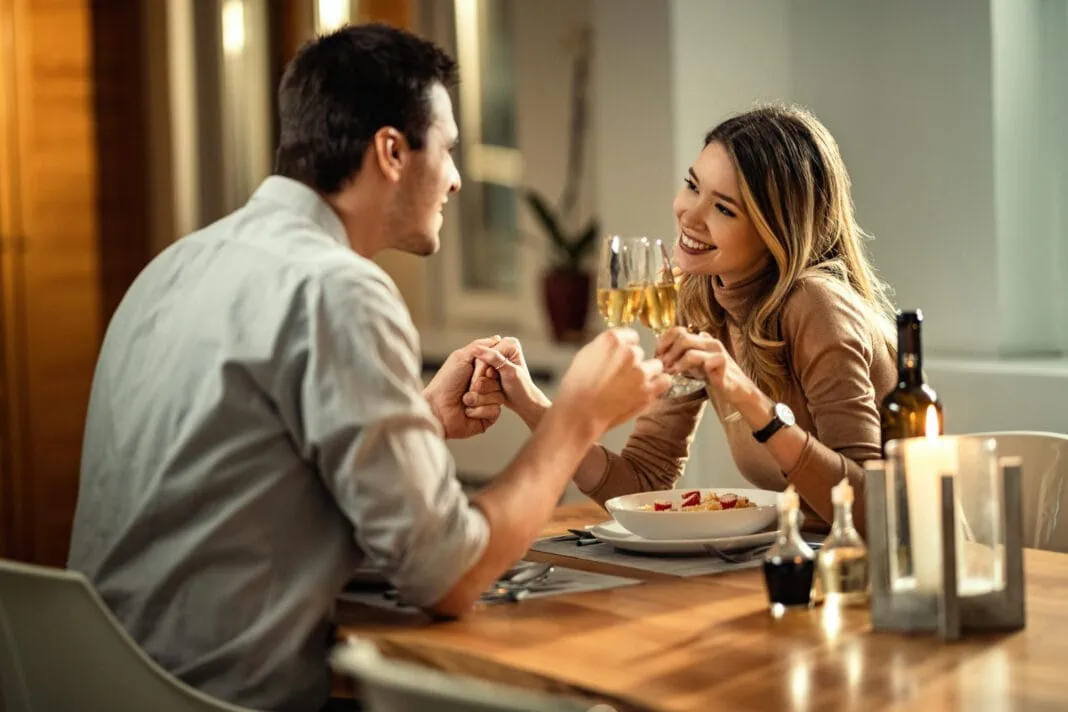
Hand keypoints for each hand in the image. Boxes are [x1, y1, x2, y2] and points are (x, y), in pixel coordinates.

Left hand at [424, 336, 506, 439]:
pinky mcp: (488, 416)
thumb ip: (480, 347)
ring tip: (465, 399)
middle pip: (500, 380)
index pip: (498, 365)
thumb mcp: (461, 357)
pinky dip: (479, 410)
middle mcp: (486, 385)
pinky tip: (467, 411)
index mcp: (480, 371)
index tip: (481, 370)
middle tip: (470, 386)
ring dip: (479, 397)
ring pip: (498, 396)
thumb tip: (497, 338)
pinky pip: (495, 410)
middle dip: (482, 383)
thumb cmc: (446, 382)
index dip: (491, 368)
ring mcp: (488, 401)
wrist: (437, 409)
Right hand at [469, 337, 551, 429]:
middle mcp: (503, 345)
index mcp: (510, 343)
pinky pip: (478, 371)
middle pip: (481, 359)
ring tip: (485, 390)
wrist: (523, 401)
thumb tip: (476, 349)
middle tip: (478, 390)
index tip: (476, 386)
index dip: (481, 370)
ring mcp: (497, 355)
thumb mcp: (509, 373)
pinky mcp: (492, 364)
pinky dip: (479, 381)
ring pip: (478, 366)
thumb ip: (494, 359)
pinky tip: (481, 389)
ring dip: (480, 379)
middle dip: (480, 375)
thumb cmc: (521, 389)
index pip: (486, 354)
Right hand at [554, 328, 670, 436]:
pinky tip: (648, 389)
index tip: (619, 358)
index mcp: (613, 339)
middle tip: (619, 377)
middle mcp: (629, 352)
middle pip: (640, 353)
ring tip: (631, 386)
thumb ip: (606, 346)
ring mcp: (641, 372)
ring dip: (647, 374)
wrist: (579, 413)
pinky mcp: (648, 391)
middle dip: (633, 363)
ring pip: (655, 366)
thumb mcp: (586, 354)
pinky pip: (665, 381)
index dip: (625, 348)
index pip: (631, 336)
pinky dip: (658, 385)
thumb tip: (618, 344)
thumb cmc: (576, 386)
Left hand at [656, 327, 762, 407]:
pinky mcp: (722, 361)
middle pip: (681, 336)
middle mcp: (709, 341)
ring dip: (674, 360)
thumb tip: (661, 354)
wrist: (736, 390)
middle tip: (660, 365)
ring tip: (669, 371)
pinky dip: (687, 368)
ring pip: (688, 347)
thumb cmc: (715, 376)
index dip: (663, 341)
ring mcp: (717, 350)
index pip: (678, 330)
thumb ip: (682, 356)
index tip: (657, 356)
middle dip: (667, 351)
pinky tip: (681, 376)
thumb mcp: (695, 363)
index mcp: (702, 338)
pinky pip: (702, 360)